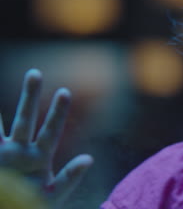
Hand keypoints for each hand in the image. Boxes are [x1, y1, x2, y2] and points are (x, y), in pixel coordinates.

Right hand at [0, 69, 92, 207]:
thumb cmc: (31, 208)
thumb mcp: (52, 196)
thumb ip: (69, 178)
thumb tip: (90, 159)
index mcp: (40, 157)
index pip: (51, 131)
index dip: (57, 112)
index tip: (64, 92)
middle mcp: (20, 150)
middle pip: (25, 118)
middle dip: (29, 96)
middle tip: (35, 72)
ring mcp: (3, 152)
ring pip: (4, 122)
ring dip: (3, 104)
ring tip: (18, 80)